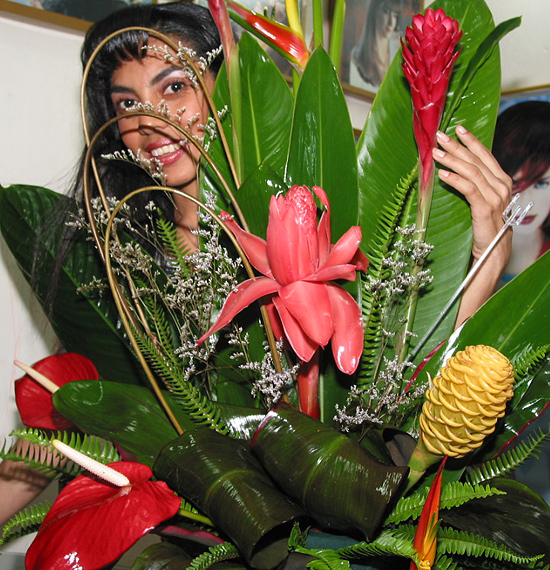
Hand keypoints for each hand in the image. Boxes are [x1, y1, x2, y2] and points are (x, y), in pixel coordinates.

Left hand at [433, 125, 512, 263]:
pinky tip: (442, 174)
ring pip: (471, 172)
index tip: (458, 128)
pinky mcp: (485, 209)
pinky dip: (455, 179)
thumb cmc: (484, 226)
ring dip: (452, 160)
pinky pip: (468, 189)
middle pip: (476, 160)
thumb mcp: (481, 201)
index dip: (471, 141)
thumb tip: (455, 169)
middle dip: (457, 146)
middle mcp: (501, 186)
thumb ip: (474, 185)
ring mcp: (495, 197)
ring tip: (436, 153)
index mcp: (501, 181)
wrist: (493, 251)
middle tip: (440, 136)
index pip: (485, 155)